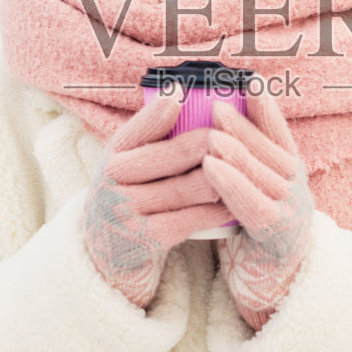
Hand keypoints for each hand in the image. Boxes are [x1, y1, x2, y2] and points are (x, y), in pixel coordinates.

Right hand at [82, 92, 232, 308]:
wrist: (106, 258)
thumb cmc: (130, 200)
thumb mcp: (129, 170)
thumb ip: (151, 142)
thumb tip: (185, 99)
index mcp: (112, 156)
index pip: (136, 130)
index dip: (158, 113)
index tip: (180, 93)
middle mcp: (113, 181)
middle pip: (168, 155)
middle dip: (206, 143)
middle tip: (234, 134)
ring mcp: (126, 212)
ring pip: (184, 188)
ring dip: (219, 177)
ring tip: (244, 167)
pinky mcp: (144, 240)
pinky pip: (188, 220)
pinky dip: (214, 211)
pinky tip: (233, 204)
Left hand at [202, 92, 314, 327]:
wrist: (276, 284)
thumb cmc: (256, 233)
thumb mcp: (256, 192)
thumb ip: (246, 165)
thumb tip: (215, 127)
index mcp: (290, 172)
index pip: (279, 133)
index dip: (266, 107)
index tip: (251, 80)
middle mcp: (296, 186)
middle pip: (269, 149)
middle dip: (243, 125)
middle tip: (217, 104)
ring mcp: (291, 209)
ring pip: (261, 173)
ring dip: (236, 150)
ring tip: (211, 133)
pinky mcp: (277, 232)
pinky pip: (251, 203)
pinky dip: (231, 182)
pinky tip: (211, 168)